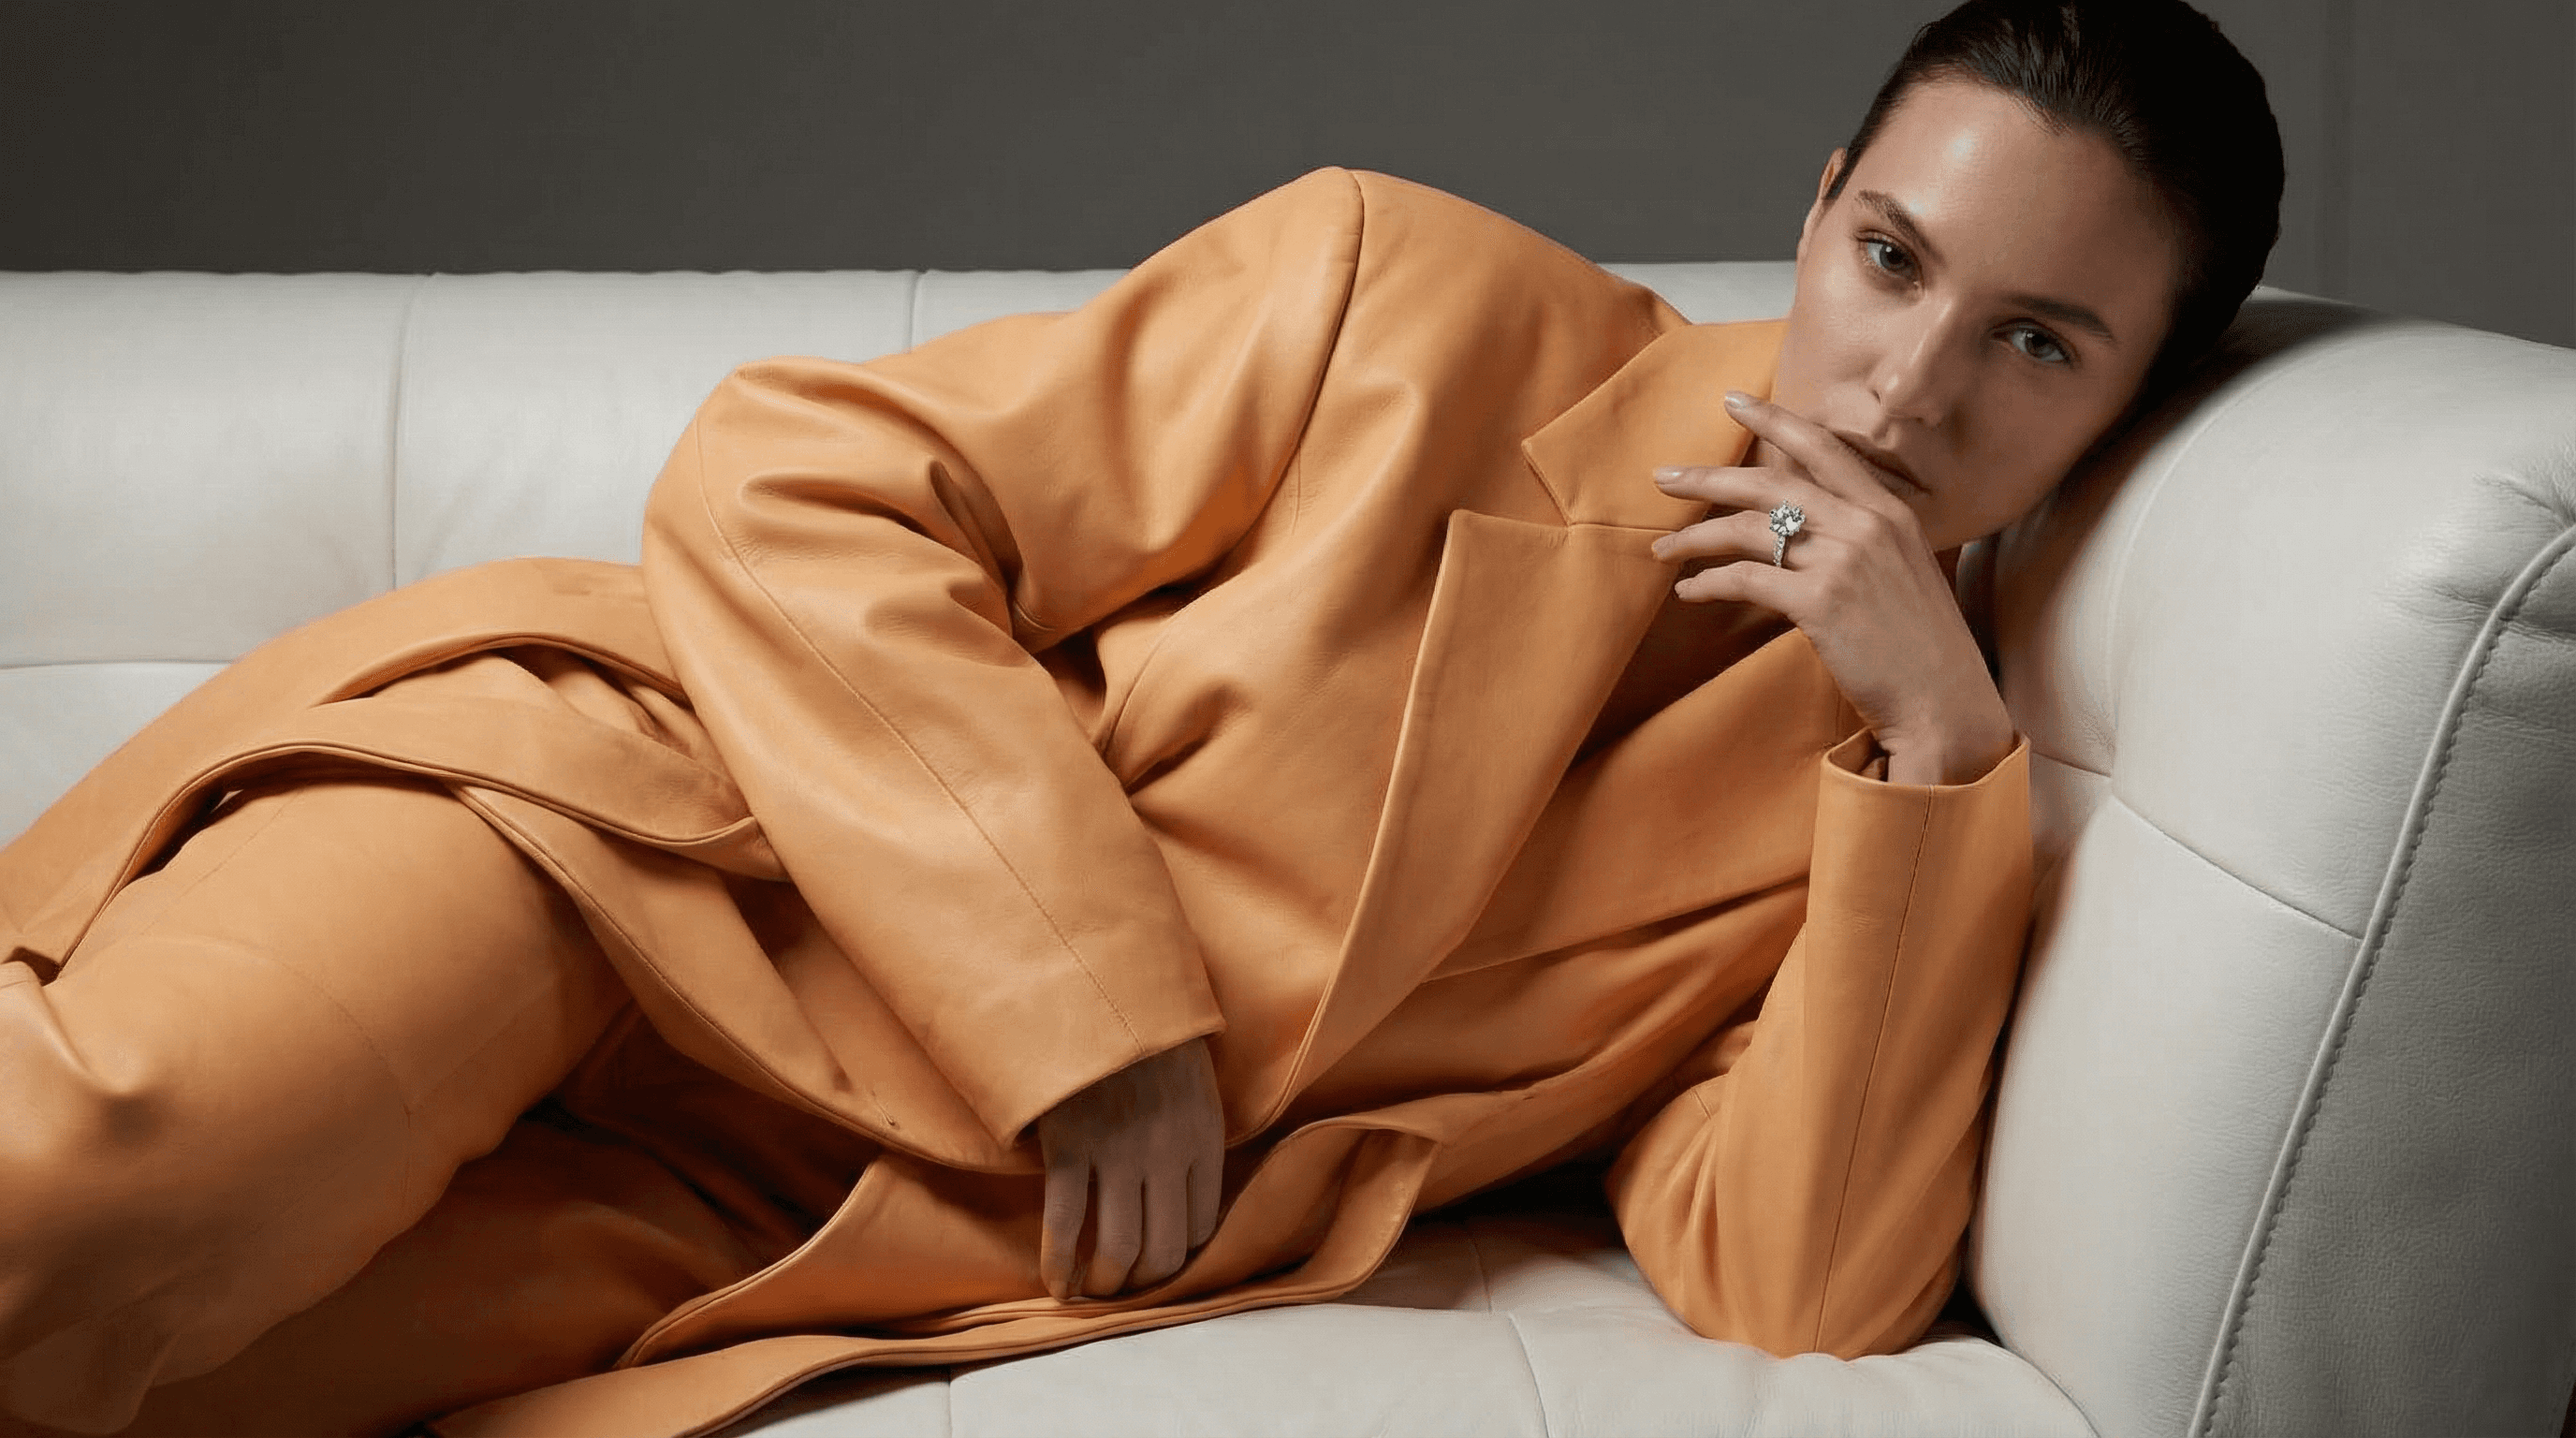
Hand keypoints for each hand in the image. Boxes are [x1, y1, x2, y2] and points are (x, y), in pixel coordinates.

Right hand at [1037, 1036, 1224, 1298]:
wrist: (1098, 987)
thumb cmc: (1145, 1033)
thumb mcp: (1192, 1080)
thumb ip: (1192, 1133)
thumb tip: (1182, 1190)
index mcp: (1204, 1137)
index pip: (1203, 1227)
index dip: (1181, 1256)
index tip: (1161, 1262)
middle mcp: (1167, 1154)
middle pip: (1164, 1249)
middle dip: (1143, 1280)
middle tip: (1126, 1285)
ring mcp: (1118, 1153)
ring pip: (1118, 1248)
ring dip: (1107, 1282)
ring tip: (1095, 1289)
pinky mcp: (1070, 1148)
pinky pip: (1065, 1224)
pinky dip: (1059, 1265)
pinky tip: (1058, 1285)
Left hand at [1648, 391, 2013, 785]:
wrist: (1946, 703)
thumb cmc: (1921, 648)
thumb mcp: (1906, 572)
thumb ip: (1862, 540)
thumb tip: (1808, 527)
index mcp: (1889, 511)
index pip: (1823, 448)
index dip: (1775, 420)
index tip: (1734, 401)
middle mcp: (1866, 524)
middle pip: (1771, 482)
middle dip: (1709, 476)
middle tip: (1663, 476)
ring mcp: (1843, 560)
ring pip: (1748, 528)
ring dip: (1695, 536)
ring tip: (1661, 547)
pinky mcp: (1819, 601)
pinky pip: (1744, 578)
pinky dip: (1707, 583)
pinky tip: (1688, 591)